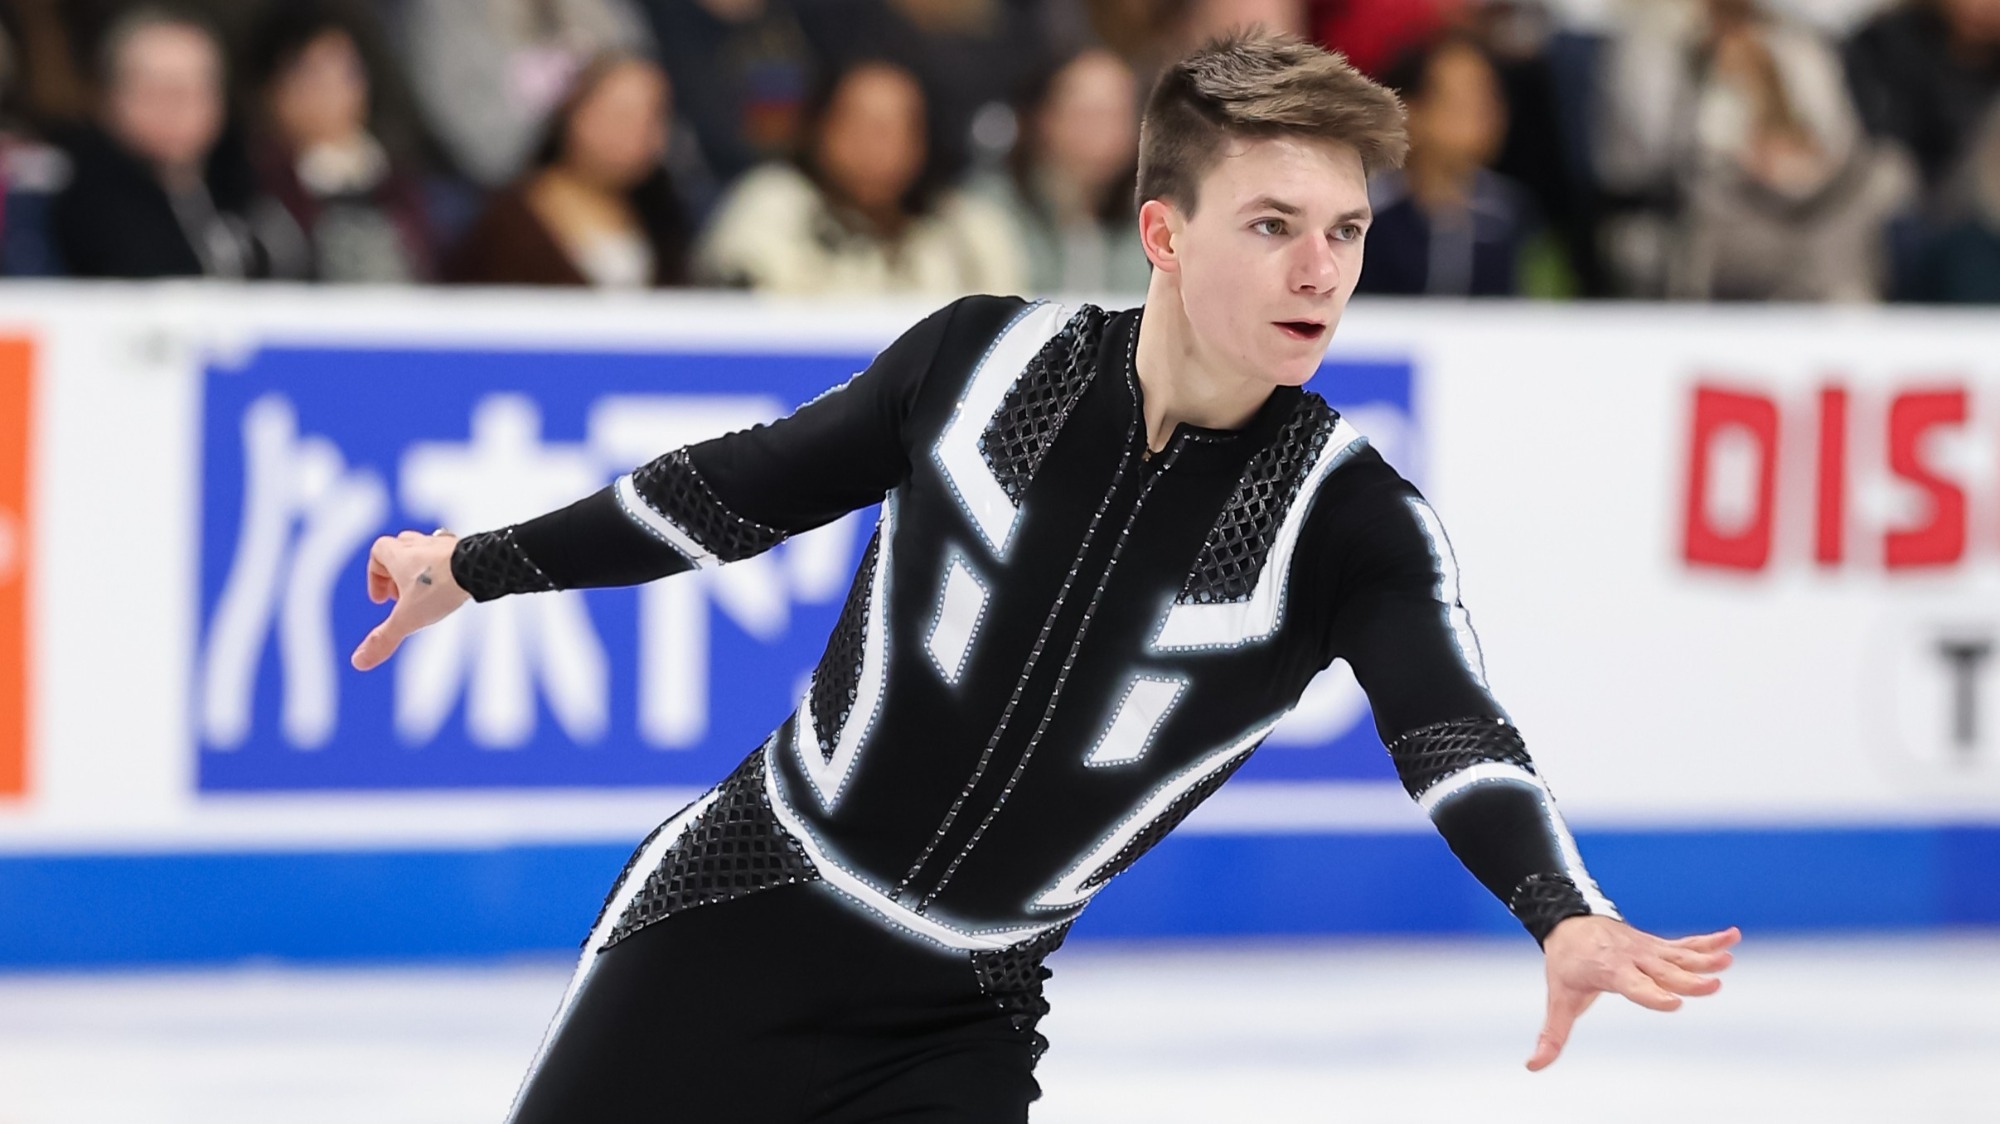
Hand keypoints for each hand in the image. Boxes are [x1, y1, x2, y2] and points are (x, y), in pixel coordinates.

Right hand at [350, 530, 471, 670]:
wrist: (480, 567)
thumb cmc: (441, 586)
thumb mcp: (409, 618)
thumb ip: (384, 639)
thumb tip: (359, 662)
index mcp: (401, 554)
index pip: (378, 551)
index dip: (375, 574)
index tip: (382, 598)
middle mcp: (421, 545)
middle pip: (400, 549)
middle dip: (396, 572)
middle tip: (403, 596)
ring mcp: (445, 545)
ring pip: (426, 551)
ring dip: (421, 570)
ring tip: (427, 595)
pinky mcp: (466, 550)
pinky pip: (450, 556)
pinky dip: (445, 571)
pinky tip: (452, 589)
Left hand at [1526, 915, 1738, 1071]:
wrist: (1569, 921)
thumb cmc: (1566, 964)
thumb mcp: (1559, 999)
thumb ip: (1553, 1035)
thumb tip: (1533, 1066)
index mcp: (1610, 971)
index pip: (1633, 985)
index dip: (1652, 994)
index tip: (1673, 1003)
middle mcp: (1633, 958)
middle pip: (1664, 972)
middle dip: (1688, 979)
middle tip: (1714, 985)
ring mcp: (1648, 950)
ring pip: (1679, 956)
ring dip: (1705, 957)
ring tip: (1728, 959)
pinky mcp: (1658, 946)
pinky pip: (1686, 945)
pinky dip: (1709, 942)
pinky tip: (1732, 938)